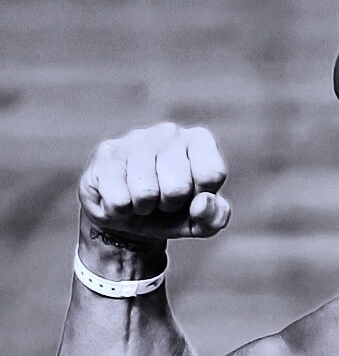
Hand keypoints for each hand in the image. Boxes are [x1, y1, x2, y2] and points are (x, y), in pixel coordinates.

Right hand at [78, 123, 231, 248]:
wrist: (123, 215)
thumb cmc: (170, 213)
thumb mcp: (200, 222)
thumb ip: (215, 216)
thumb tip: (203, 201)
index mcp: (199, 140)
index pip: (211, 174)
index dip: (200, 197)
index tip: (192, 195)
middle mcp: (168, 132)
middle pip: (178, 187)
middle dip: (170, 205)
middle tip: (161, 200)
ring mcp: (134, 139)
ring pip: (145, 193)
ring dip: (143, 207)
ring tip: (141, 198)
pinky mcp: (105, 154)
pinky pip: (118, 199)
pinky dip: (120, 210)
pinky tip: (119, 196)